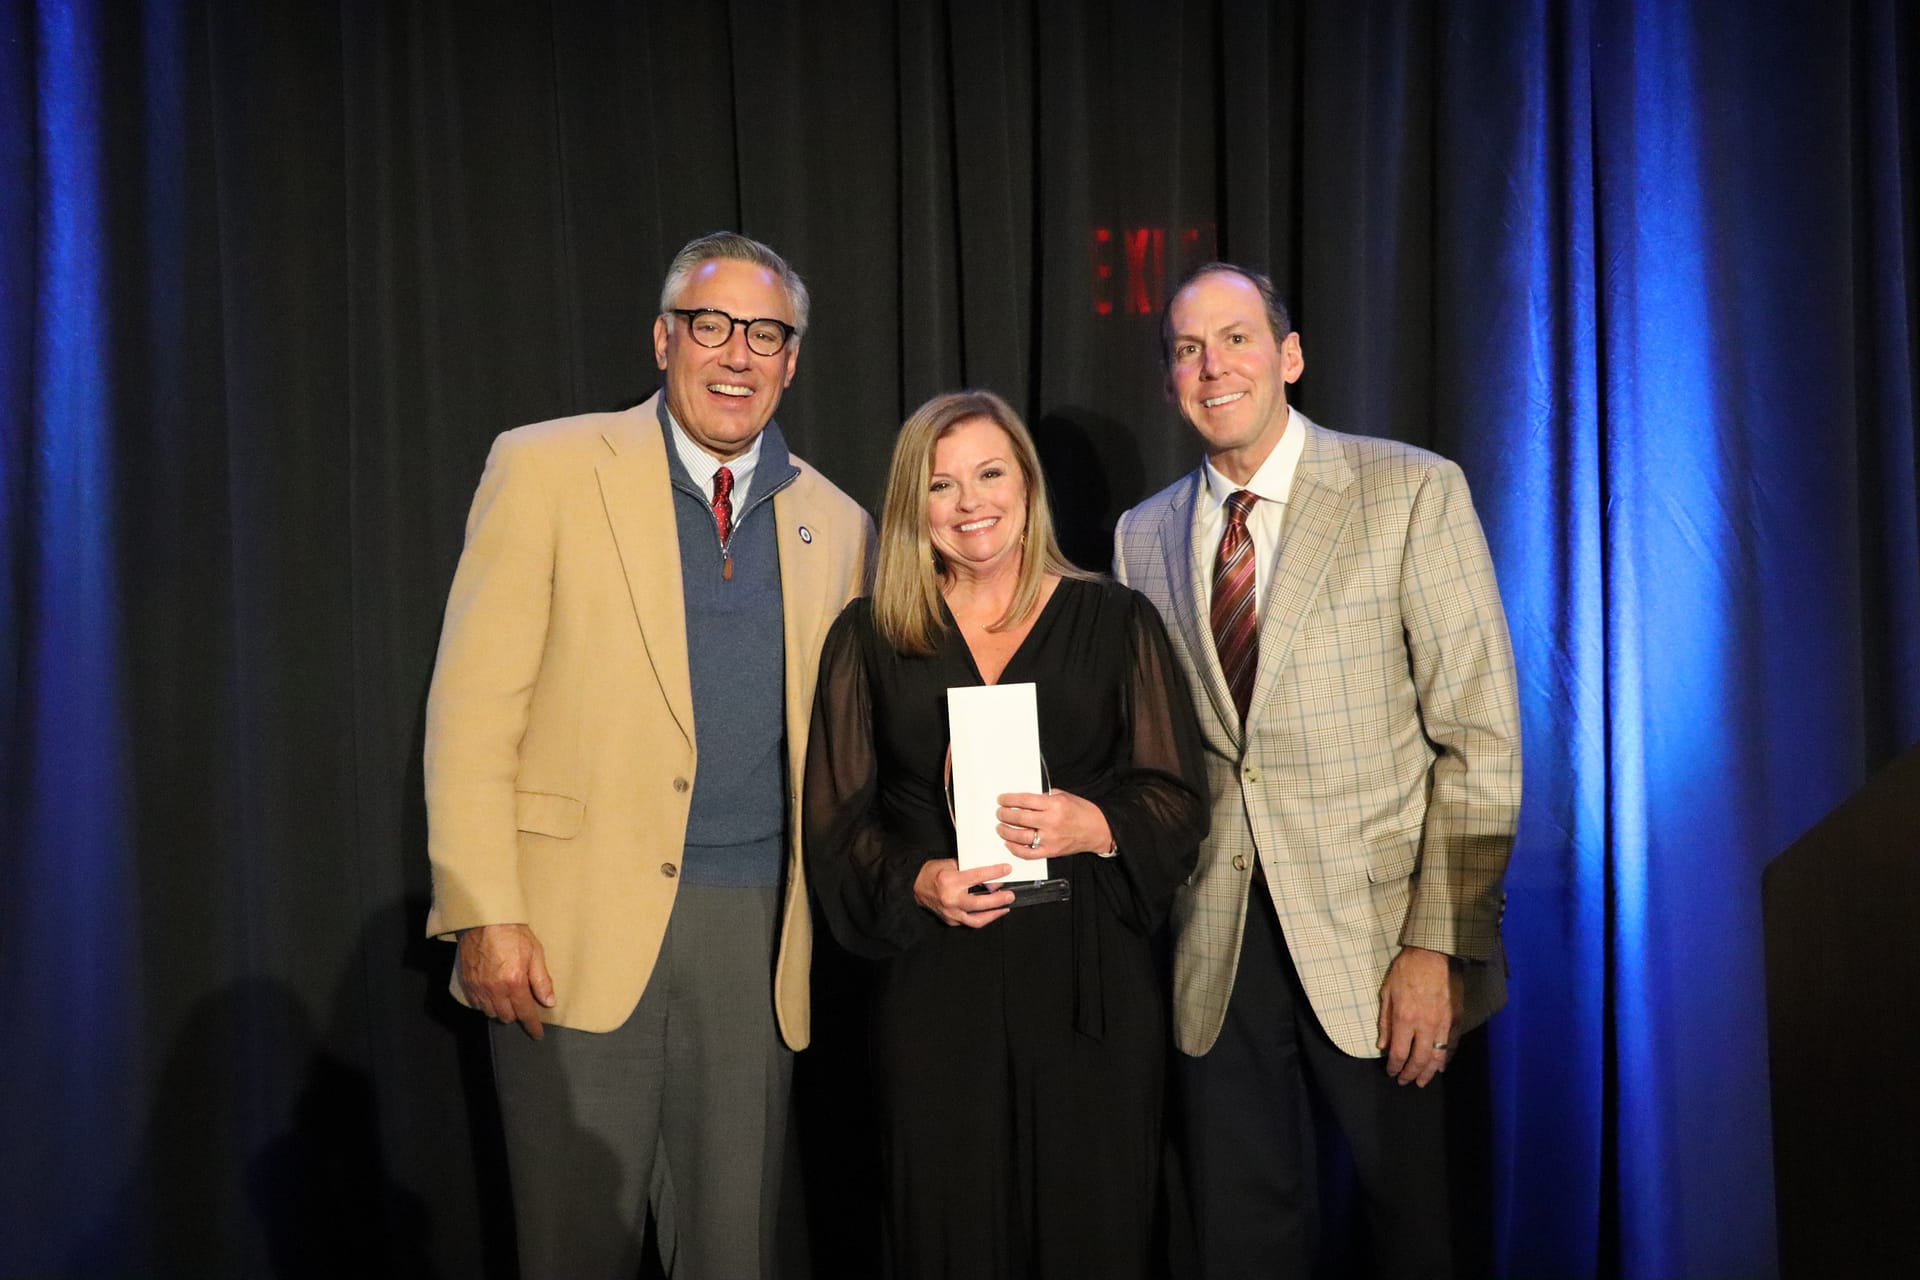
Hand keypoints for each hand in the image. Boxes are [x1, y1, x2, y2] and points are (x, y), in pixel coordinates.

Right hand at [458, 923, 556, 1039]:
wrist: (484, 919)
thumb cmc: (512, 933)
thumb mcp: (535, 953)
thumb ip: (542, 980)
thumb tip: (549, 1002)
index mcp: (514, 982)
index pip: (525, 1012)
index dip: (532, 1026)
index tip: (537, 1035)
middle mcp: (495, 989)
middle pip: (507, 1016)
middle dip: (517, 1015)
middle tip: (523, 1006)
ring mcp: (479, 987)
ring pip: (491, 1012)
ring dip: (501, 1010)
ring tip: (508, 1000)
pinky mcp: (467, 983)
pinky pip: (477, 1004)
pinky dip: (486, 1004)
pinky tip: (492, 996)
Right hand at [913, 858, 1015, 927]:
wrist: (914, 887)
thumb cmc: (932, 873)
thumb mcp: (949, 864)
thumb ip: (969, 868)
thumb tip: (989, 873)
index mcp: (950, 881)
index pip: (977, 877)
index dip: (994, 873)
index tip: (1007, 869)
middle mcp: (950, 899)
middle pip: (980, 903)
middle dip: (998, 900)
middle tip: (1010, 895)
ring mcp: (950, 913)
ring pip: (977, 919)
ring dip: (994, 914)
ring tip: (1005, 907)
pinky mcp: (951, 921)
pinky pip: (970, 922)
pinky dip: (983, 917)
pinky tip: (992, 912)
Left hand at [995, 789, 1112, 860]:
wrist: (1098, 830)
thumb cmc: (1082, 812)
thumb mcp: (1064, 796)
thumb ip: (1044, 797)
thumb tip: (1024, 800)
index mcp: (1054, 805)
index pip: (1024, 801)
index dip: (1009, 799)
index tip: (1002, 799)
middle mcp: (1051, 822)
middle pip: (1019, 818)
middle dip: (1004, 814)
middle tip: (999, 812)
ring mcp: (1050, 839)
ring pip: (1020, 837)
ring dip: (1006, 832)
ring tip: (1000, 827)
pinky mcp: (1051, 852)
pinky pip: (1028, 853)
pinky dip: (1016, 849)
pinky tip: (1009, 844)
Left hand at [1376, 945, 1462, 1086]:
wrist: (1433, 954)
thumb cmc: (1406, 970)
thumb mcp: (1387, 993)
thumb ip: (1385, 1022)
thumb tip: (1383, 1045)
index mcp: (1405, 1018)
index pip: (1399, 1053)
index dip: (1394, 1067)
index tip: (1391, 1072)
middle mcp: (1425, 1025)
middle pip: (1419, 1060)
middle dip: (1411, 1074)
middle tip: (1405, 1081)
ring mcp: (1444, 1024)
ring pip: (1438, 1057)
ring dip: (1429, 1072)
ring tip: (1423, 1081)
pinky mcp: (1457, 1019)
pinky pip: (1452, 1045)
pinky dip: (1446, 1059)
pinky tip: (1441, 1066)